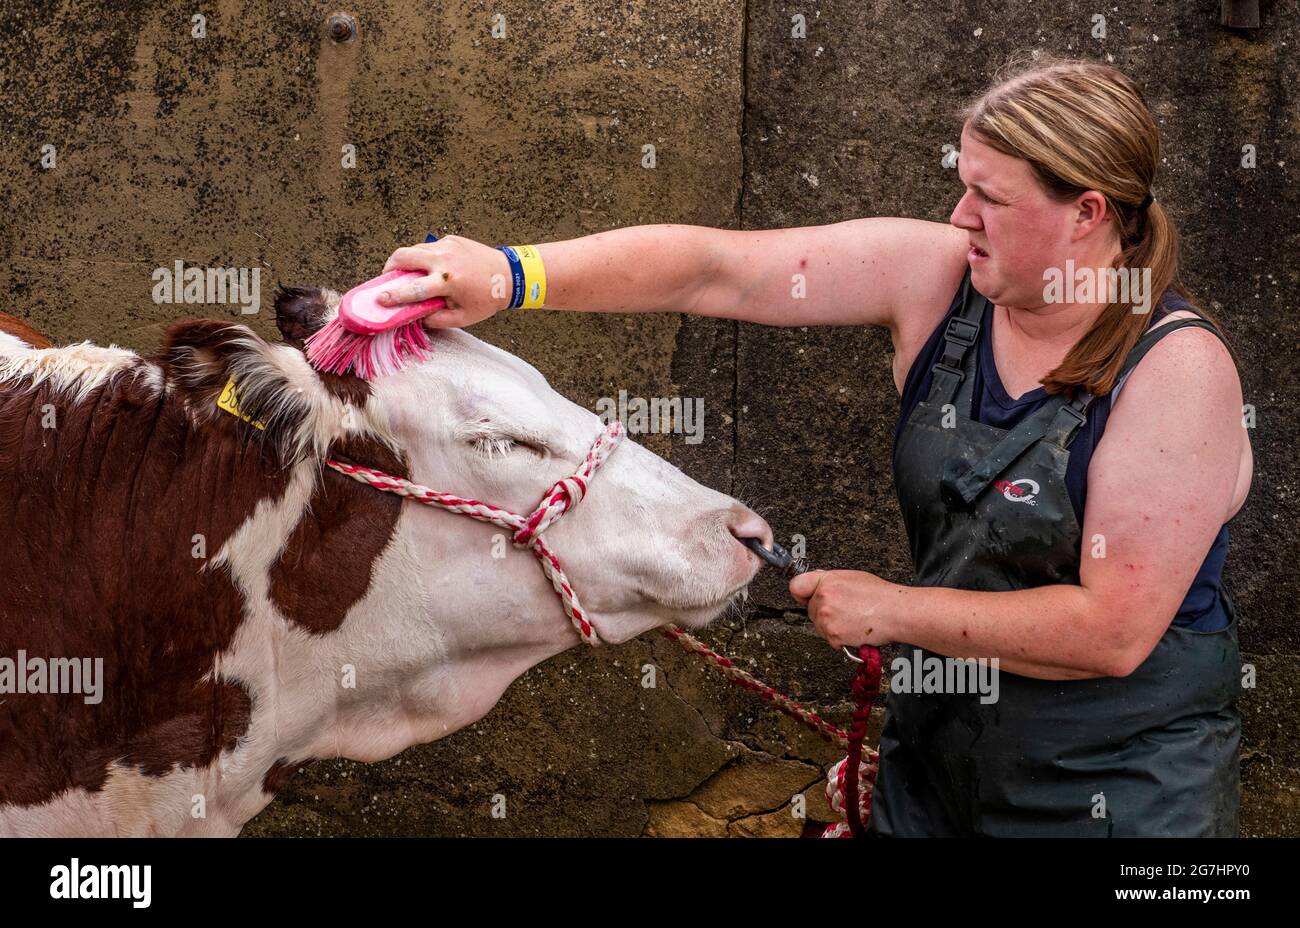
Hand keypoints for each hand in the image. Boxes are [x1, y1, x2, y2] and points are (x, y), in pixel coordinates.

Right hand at [379, 235, 512, 328]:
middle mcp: (445, 260)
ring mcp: (447, 246)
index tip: (380, 298)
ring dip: (404, 261)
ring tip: (404, 274)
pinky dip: (423, 257)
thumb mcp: (463, 317)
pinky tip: (429, 268)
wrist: (509, 275)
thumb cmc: (487, 298)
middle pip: (404, 257)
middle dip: (390, 267)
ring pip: (413, 249)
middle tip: (387, 279)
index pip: (413, 288)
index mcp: (448, 282)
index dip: (394, 295)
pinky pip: (428, 247)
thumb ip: (437, 319)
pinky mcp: (451, 239)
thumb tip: (415, 316)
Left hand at [788, 569, 905, 648]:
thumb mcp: (852, 577)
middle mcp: (823, 597)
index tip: (807, 598)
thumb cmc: (880, 595)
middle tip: (845, 612)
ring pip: (820, 627)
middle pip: (811, 611)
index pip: (796, 586)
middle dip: (824, 614)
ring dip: (832, 628)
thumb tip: (819, 587)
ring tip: (853, 620)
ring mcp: (826, 617)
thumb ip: (831, 582)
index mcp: (826, 581)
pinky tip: (854, 630)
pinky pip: (831, 640)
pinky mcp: (833, 635)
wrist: (896, 612)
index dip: (803, 594)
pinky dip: (841, 639)